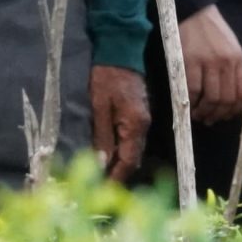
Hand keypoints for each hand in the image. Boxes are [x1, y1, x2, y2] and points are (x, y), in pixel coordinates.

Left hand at [90, 65, 149, 181]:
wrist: (120, 50)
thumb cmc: (106, 77)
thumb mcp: (99, 106)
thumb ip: (102, 136)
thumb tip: (102, 164)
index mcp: (135, 125)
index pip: (128, 161)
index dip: (116, 178)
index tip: (102, 191)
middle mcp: (143, 126)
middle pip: (133, 158)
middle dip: (117, 173)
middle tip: (98, 186)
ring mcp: (142, 120)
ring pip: (132, 150)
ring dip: (118, 163)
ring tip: (100, 174)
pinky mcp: (137, 114)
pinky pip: (130, 139)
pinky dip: (120, 150)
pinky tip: (107, 154)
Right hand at [178, 6, 241, 124]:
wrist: (194, 12)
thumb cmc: (212, 30)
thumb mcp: (231, 47)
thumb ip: (234, 69)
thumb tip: (232, 97)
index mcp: (238, 59)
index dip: (235, 110)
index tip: (226, 116)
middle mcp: (226, 62)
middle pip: (226, 99)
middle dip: (218, 114)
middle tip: (209, 119)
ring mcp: (208, 63)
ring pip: (211, 98)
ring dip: (204, 112)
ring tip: (198, 115)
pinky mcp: (190, 62)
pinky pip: (193, 90)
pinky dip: (191, 102)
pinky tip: (189, 105)